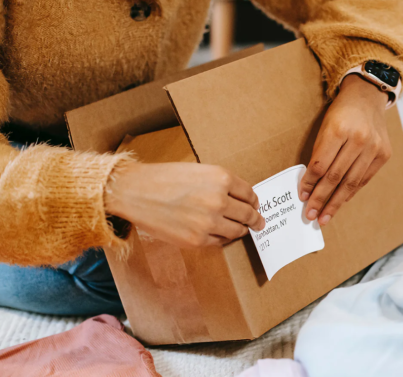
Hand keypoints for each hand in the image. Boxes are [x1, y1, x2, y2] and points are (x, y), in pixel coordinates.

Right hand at [105, 162, 264, 247]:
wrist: (134, 192)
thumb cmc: (164, 177)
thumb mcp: (199, 170)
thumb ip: (220, 183)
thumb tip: (240, 198)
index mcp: (221, 178)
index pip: (250, 194)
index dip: (254, 201)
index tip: (255, 205)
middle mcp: (219, 200)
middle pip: (248, 214)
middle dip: (255, 218)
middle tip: (258, 222)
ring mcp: (209, 222)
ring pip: (238, 230)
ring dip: (241, 230)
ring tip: (242, 229)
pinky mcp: (197, 240)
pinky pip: (220, 242)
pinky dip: (223, 238)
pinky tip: (220, 234)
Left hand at [299, 74, 392, 224]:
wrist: (367, 97)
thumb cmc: (341, 113)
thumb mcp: (325, 127)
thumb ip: (319, 154)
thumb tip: (310, 186)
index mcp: (339, 129)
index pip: (320, 165)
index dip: (310, 184)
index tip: (302, 197)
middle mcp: (359, 139)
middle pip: (336, 177)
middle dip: (321, 199)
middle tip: (311, 215)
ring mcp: (374, 147)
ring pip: (351, 183)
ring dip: (336, 203)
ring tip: (324, 217)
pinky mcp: (384, 154)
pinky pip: (364, 179)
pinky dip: (351, 193)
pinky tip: (341, 202)